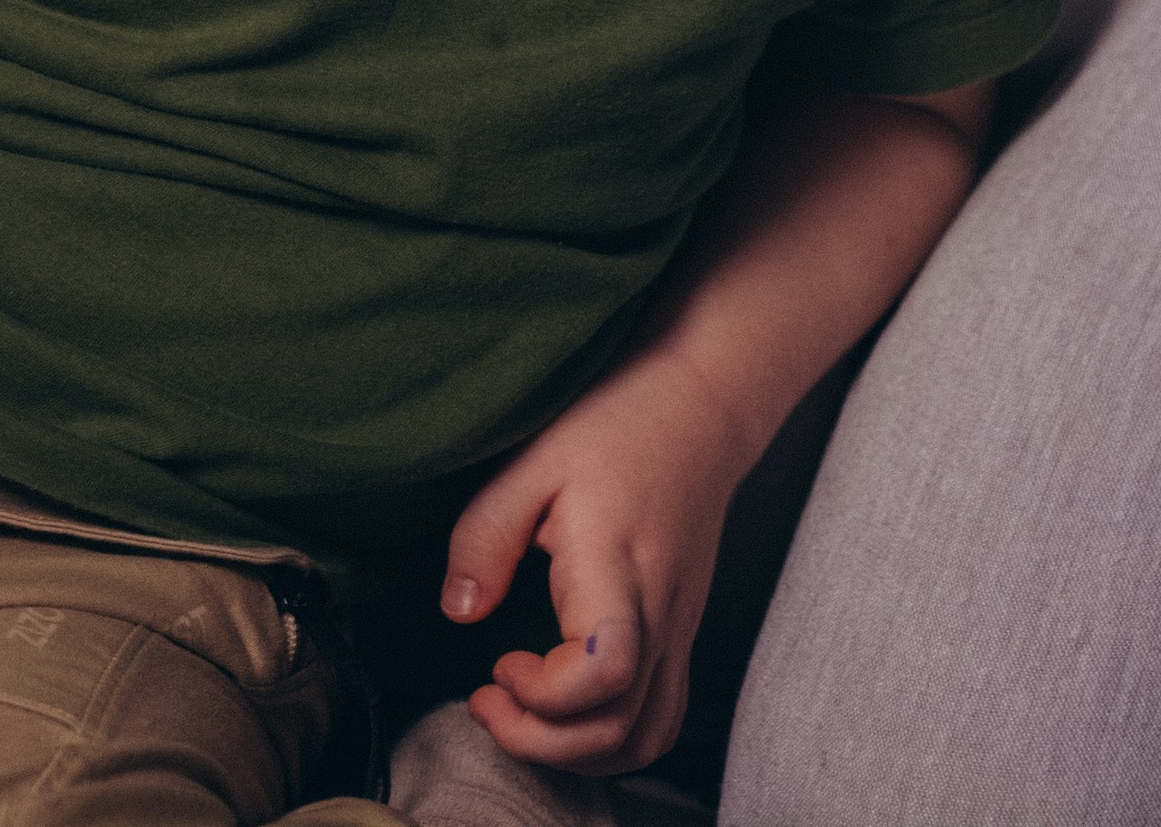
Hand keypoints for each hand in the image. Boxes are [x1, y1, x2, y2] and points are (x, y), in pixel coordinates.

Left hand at [438, 344, 750, 776]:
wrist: (700, 407)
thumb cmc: (615, 422)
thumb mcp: (533, 459)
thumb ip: (488, 535)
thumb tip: (460, 611)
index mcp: (618, 567)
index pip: (604, 674)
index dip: (543, 696)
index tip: (497, 663)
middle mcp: (658, 612)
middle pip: (620, 728)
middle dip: (541, 743)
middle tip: (487, 701)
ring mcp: (678, 629)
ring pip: (646, 737)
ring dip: (577, 753)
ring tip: (522, 714)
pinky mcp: (682, 633)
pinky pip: (661, 718)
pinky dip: (613, 741)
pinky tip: (567, 712)